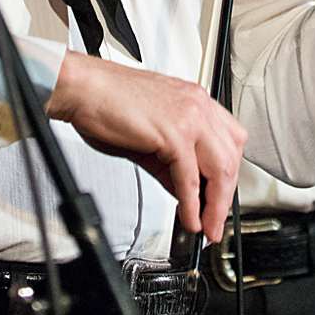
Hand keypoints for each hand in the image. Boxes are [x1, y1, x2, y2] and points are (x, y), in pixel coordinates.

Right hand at [45, 54, 246, 240]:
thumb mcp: (149, 136)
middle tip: (215, 222)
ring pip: (220, 168)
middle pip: (231, 157)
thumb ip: (171, 164)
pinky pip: (189, 177)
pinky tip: (189, 218)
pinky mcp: (173, 133)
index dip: (228, 174)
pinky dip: (192, 204)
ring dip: (215, 205)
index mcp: (195, 100)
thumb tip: (185, 192)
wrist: (83, 88)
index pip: (230, 141)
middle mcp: (197, 105)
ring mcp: (189, 117)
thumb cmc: (107, 102)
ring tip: (207, 227)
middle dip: (225, 196)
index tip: (219, 198)